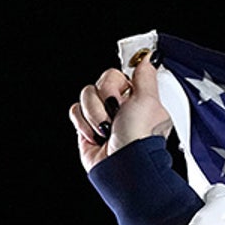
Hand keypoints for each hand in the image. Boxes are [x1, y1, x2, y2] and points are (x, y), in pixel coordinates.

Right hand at [69, 56, 173, 171]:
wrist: (122, 165)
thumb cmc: (139, 136)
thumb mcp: (149, 101)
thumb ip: (146, 78)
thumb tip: (148, 59)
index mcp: (137, 97)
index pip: (116, 74)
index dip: (115, 84)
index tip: (123, 95)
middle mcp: (119, 105)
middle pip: (98, 83)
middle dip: (105, 99)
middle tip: (116, 115)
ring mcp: (102, 116)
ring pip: (85, 96)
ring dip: (95, 114)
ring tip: (108, 130)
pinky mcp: (86, 127)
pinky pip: (75, 111)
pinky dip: (84, 124)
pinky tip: (97, 135)